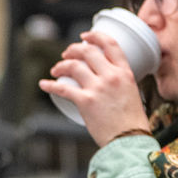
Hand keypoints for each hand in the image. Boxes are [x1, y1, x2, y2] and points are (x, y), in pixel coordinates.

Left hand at [40, 30, 150, 146]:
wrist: (130, 142)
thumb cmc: (133, 123)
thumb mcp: (133, 95)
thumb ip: (121, 84)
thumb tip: (108, 81)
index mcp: (125, 73)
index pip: (110, 44)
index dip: (95, 36)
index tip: (85, 37)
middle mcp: (111, 77)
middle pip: (87, 51)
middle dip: (73, 50)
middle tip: (66, 55)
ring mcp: (98, 88)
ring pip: (73, 66)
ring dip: (61, 65)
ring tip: (56, 70)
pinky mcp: (85, 101)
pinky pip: (62, 88)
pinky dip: (50, 85)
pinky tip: (44, 84)